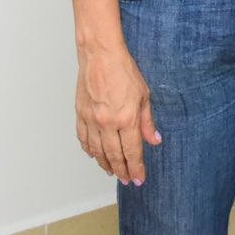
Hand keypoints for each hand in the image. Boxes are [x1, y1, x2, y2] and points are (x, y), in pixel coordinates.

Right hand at [73, 44, 160, 184]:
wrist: (100, 54)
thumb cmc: (123, 70)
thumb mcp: (144, 95)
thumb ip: (147, 121)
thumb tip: (154, 140)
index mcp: (126, 118)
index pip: (132, 151)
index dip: (136, 168)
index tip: (138, 178)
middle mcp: (107, 122)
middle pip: (114, 155)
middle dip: (122, 170)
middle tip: (126, 179)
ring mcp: (92, 119)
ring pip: (97, 151)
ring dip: (105, 164)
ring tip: (112, 171)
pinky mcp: (80, 114)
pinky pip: (84, 139)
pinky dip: (89, 150)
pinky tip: (94, 155)